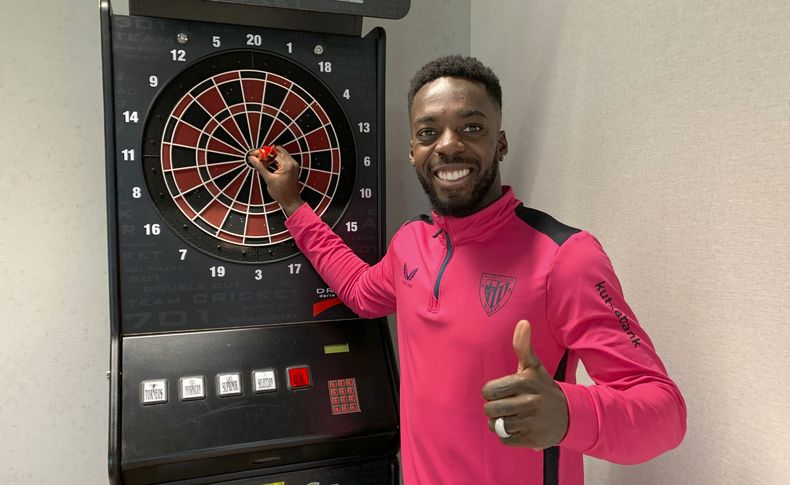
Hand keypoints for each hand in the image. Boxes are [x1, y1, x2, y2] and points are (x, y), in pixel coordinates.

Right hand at [247, 145, 303, 215]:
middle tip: (256, 157)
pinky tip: (267, 164)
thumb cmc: (282, 194)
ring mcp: (293, 164)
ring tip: (260, 162)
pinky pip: (282, 159)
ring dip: (269, 156)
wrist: (291, 201)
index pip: (272, 152)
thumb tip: (252, 159)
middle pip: (276, 150)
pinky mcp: (292, 167)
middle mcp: (292, 162)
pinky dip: (274, 160)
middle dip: (265, 152)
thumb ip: (259, 167)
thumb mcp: (268, 179)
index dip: (260, 152)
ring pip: (279, 153)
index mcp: (287, 165)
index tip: (253, 155)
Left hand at [482, 320, 568, 448]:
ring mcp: (531, 422)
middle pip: (490, 409)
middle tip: (505, 405)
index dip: (491, 392)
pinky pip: (504, 439)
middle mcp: (529, 402)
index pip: (489, 390)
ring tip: (510, 416)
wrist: (569, 415)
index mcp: (525, 382)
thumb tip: (523, 322)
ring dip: (499, 422)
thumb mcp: (534, 367)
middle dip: (493, 408)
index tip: (501, 391)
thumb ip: (523, 346)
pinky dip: (507, 435)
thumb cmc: (543, 388)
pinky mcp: (532, 440)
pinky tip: (518, 427)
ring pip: (496, 425)